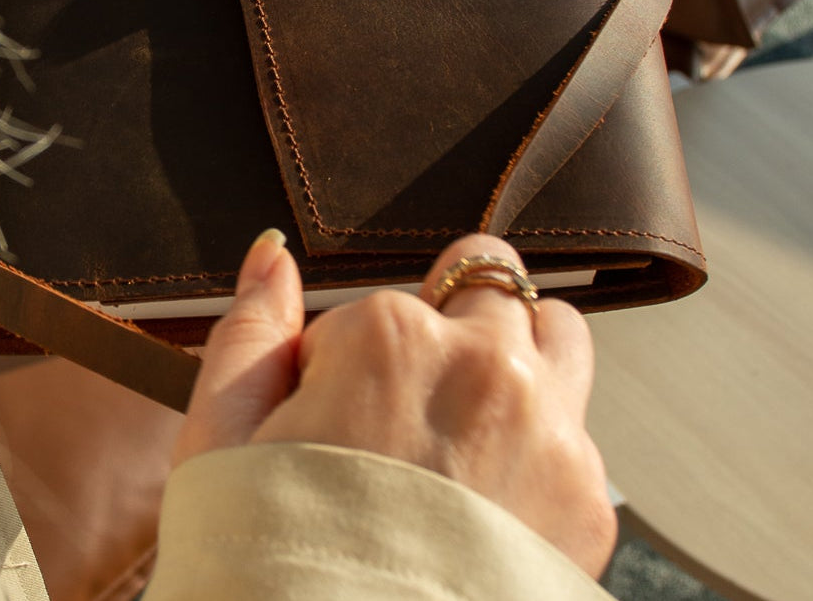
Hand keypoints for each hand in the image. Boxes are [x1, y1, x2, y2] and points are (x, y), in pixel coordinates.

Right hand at [175, 231, 616, 577]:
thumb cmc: (268, 560)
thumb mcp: (223, 437)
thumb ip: (252, 326)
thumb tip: (273, 253)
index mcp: (391, 335)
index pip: (380, 304)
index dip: (349, 358)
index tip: (333, 417)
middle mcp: (485, 364)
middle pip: (490, 282)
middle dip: (452, 320)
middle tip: (411, 397)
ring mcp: (550, 430)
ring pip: (558, 336)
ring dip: (521, 355)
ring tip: (467, 426)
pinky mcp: (588, 500)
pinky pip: (579, 436)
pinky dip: (541, 449)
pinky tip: (487, 505)